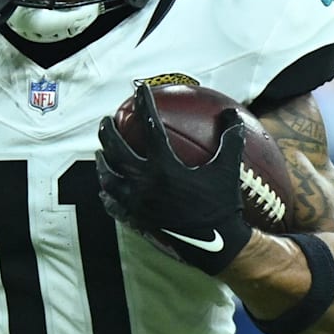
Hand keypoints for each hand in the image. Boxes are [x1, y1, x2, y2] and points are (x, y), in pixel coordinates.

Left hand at [96, 82, 252, 274]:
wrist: (216, 244)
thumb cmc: (223, 203)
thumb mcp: (229, 168)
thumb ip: (230, 139)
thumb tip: (233, 114)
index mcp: (165, 166)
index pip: (149, 127)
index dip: (144, 105)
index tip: (139, 90)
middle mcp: (145, 183)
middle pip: (116, 151)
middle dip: (108, 133)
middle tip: (106, 121)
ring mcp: (138, 204)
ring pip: (109, 179)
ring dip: (102, 164)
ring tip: (101, 155)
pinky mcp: (138, 220)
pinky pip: (115, 206)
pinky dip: (108, 196)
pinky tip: (105, 191)